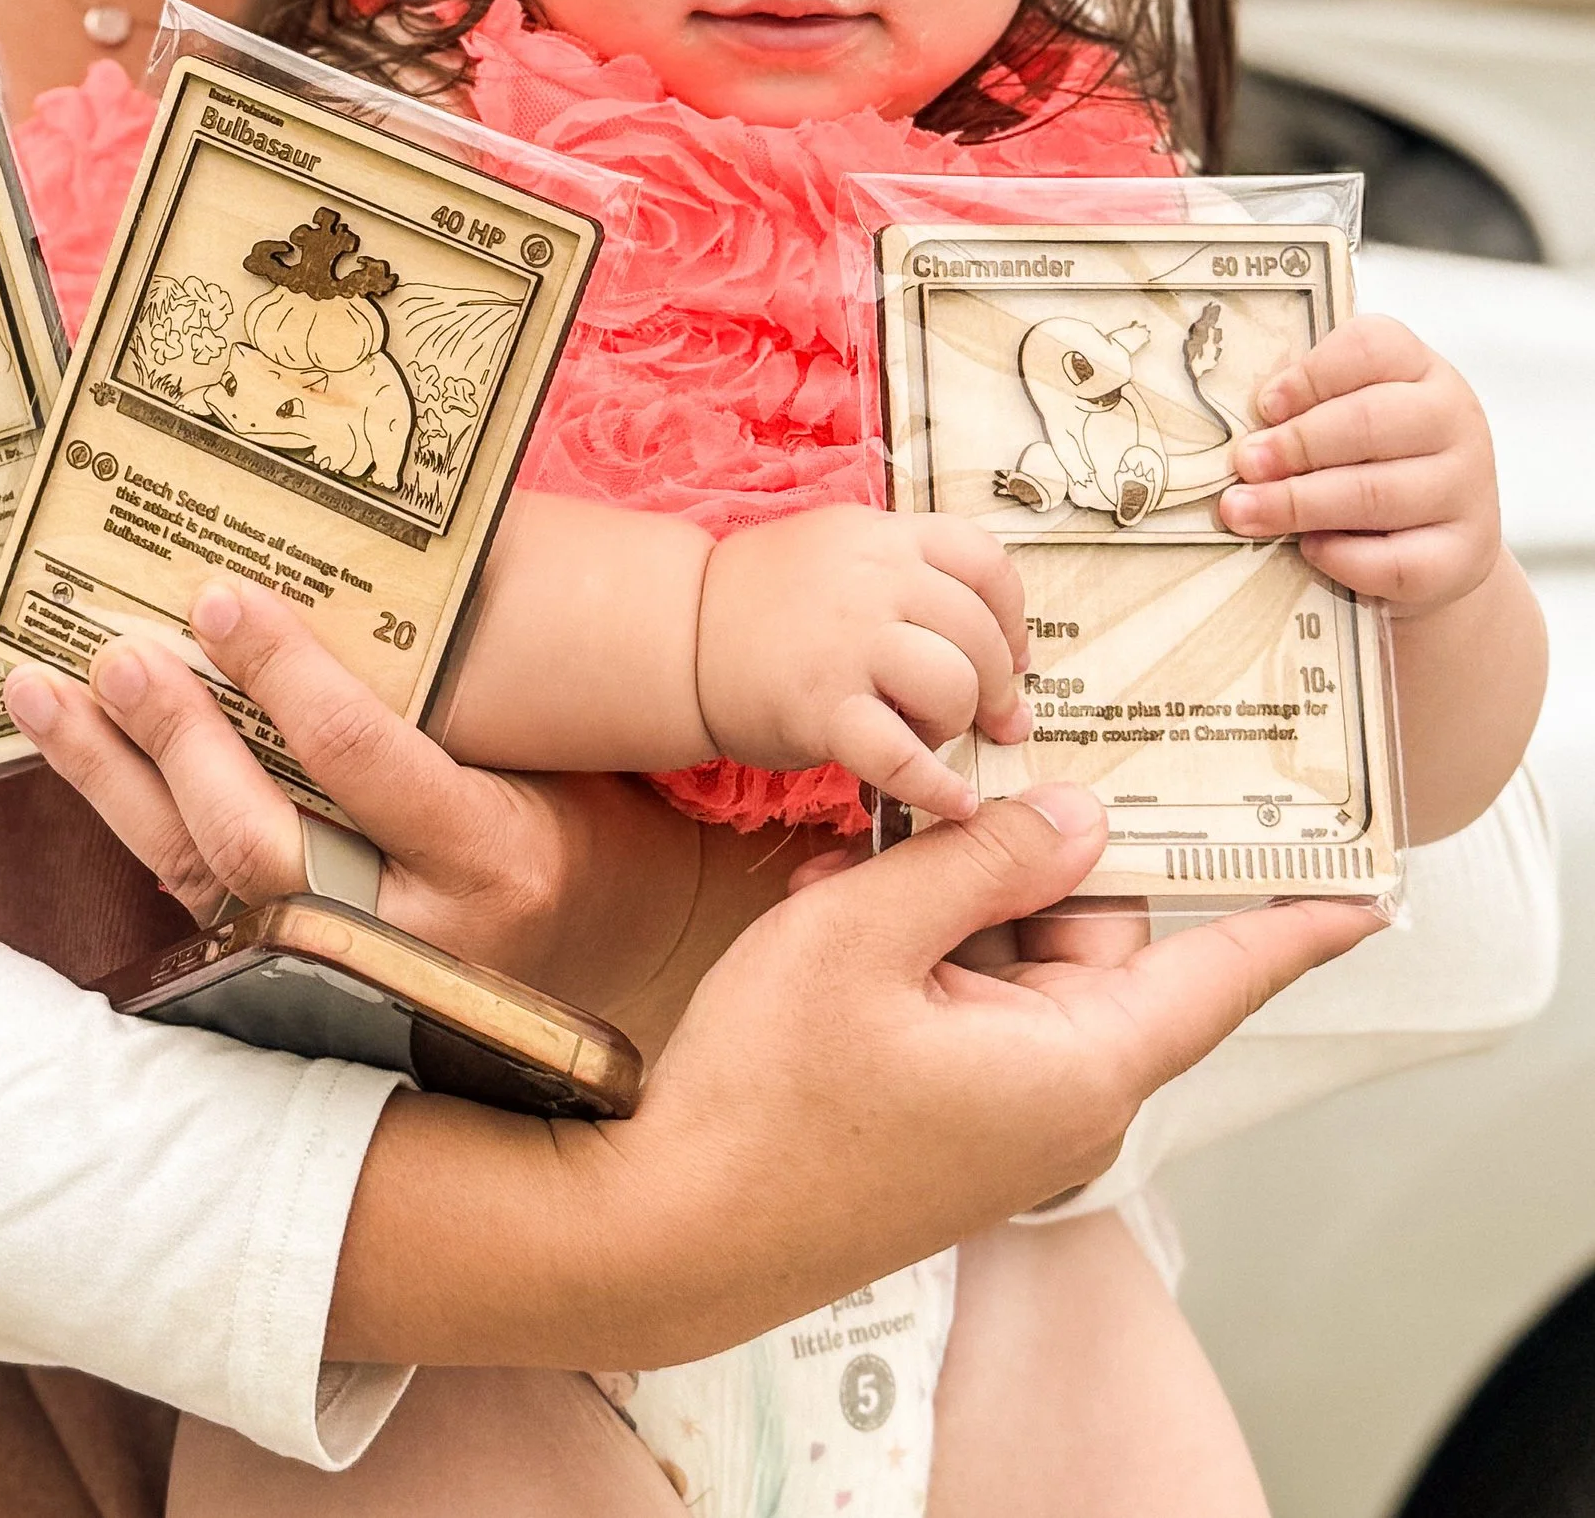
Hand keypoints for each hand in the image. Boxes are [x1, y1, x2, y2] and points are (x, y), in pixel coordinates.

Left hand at [2, 577, 712, 1016]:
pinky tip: (74, 745)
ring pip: (205, 877)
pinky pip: (194, 893)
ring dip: (115, 778)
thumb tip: (357, 530)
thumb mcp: (556, 746)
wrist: (617, 945)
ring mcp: (349, 965)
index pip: (370, 765)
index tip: (224, 596)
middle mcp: (415, 934)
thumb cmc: (588, 806)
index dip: (286, 679)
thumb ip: (464, 676)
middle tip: (123, 648)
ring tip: (46, 689)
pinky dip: (125, 812)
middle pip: (266, 842)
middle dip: (183, 742)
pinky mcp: (298, 968)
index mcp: (495, 857)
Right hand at [329, 788, 1385, 1367]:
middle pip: (1092, 934)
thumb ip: (980, 861)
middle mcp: (1063, 1101)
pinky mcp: (954, 1122)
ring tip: (848, 887)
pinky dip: (918, 955)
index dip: (1291, 923)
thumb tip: (1074, 817)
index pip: (1216, 976)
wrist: (671, 1223)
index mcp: (1075, 1065)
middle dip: (1018, 865)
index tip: (1366, 887)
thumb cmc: (766, 1091)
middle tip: (931, 814)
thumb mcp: (865, 934)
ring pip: (1019, 958)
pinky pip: (972, 1002)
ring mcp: (1007, 1117)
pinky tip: (837, 932)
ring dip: (947, 908)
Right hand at [695, 506, 1031, 821]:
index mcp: (882, 537)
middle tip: (990, 720)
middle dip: (996, 687)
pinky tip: (952, 801)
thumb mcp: (839, 549)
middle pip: (977, 634)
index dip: (1012, 617)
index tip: (1013, 656)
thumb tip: (997, 640)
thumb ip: (909, 575)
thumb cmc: (763, 600)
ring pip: (952, 686)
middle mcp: (873, 580)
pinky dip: (938, 786)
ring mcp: (847, 643)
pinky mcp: (822, 708)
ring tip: (930, 737)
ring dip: (955, 724)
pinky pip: (903, 755)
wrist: (677, 633)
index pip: (983, 562)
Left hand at [1220, 314, 1500, 614]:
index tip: (1265, 406)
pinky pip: (1395, 561)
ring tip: (1242, 510)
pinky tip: (1309, 549)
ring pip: (1376, 494)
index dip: (1311, 374)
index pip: (1372, 347)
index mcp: (1422, 370)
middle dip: (1295, 444)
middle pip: (1370, 421)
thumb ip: (1307, 410)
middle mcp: (1456, 422)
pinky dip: (1342, 556)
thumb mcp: (1348, 418)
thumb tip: (1243, 435)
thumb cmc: (1372, 464)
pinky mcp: (1464, 556)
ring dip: (1298, 503)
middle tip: (1244, 463)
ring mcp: (1468, 490)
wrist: (1438, 546)